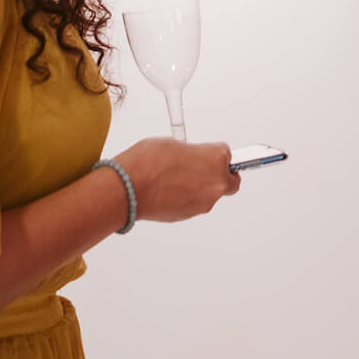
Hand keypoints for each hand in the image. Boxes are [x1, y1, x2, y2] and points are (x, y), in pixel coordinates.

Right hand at [112, 139, 240, 223]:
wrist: (128, 188)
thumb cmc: (147, 163)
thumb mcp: (173, 143)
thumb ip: (190, 151)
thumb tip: (189, 158)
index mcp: (216, 159)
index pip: (228, 154)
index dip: (213, 153)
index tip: (207, 153)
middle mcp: (215, 182)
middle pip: (230, 180)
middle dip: (220, 174)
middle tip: (202, 168)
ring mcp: (204, 202)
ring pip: (212, 194)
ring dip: (201, 187)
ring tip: (177, 179)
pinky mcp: (190, 215)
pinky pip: (195, 203)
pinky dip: (187, 198)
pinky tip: (170, 190)